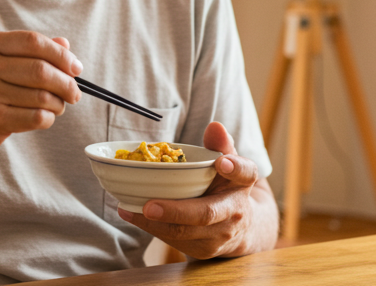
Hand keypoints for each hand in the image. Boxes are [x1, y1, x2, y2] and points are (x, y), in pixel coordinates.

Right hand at [0, 30, 81, 161]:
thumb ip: (29, 51)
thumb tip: (65, 44)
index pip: (33, 41)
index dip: (60, 54)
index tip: (75, 67)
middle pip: (41, 70)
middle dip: (66, 83)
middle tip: (74, 92)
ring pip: (42, 96)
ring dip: (58, 103)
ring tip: (57, 106)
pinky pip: (35, 117)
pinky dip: (47, 118)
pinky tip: (43, 117)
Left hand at [117, 122, 276, 258]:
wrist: (241, 228)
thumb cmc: (225, 186)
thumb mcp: (228, 162)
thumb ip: (219, 144)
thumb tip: (215, 126)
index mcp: (242, 183)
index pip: (245, 173)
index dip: (235, 168)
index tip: (222, 163)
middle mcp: (235, 212)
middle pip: (206, 213)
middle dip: (176, 211)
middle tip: (149, 206)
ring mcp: (219, 235)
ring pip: (185, 232)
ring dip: (154, 222)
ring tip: (129, 209)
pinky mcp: (203, 249)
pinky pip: (175, 240)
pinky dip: (152, 228)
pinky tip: (133, 215)